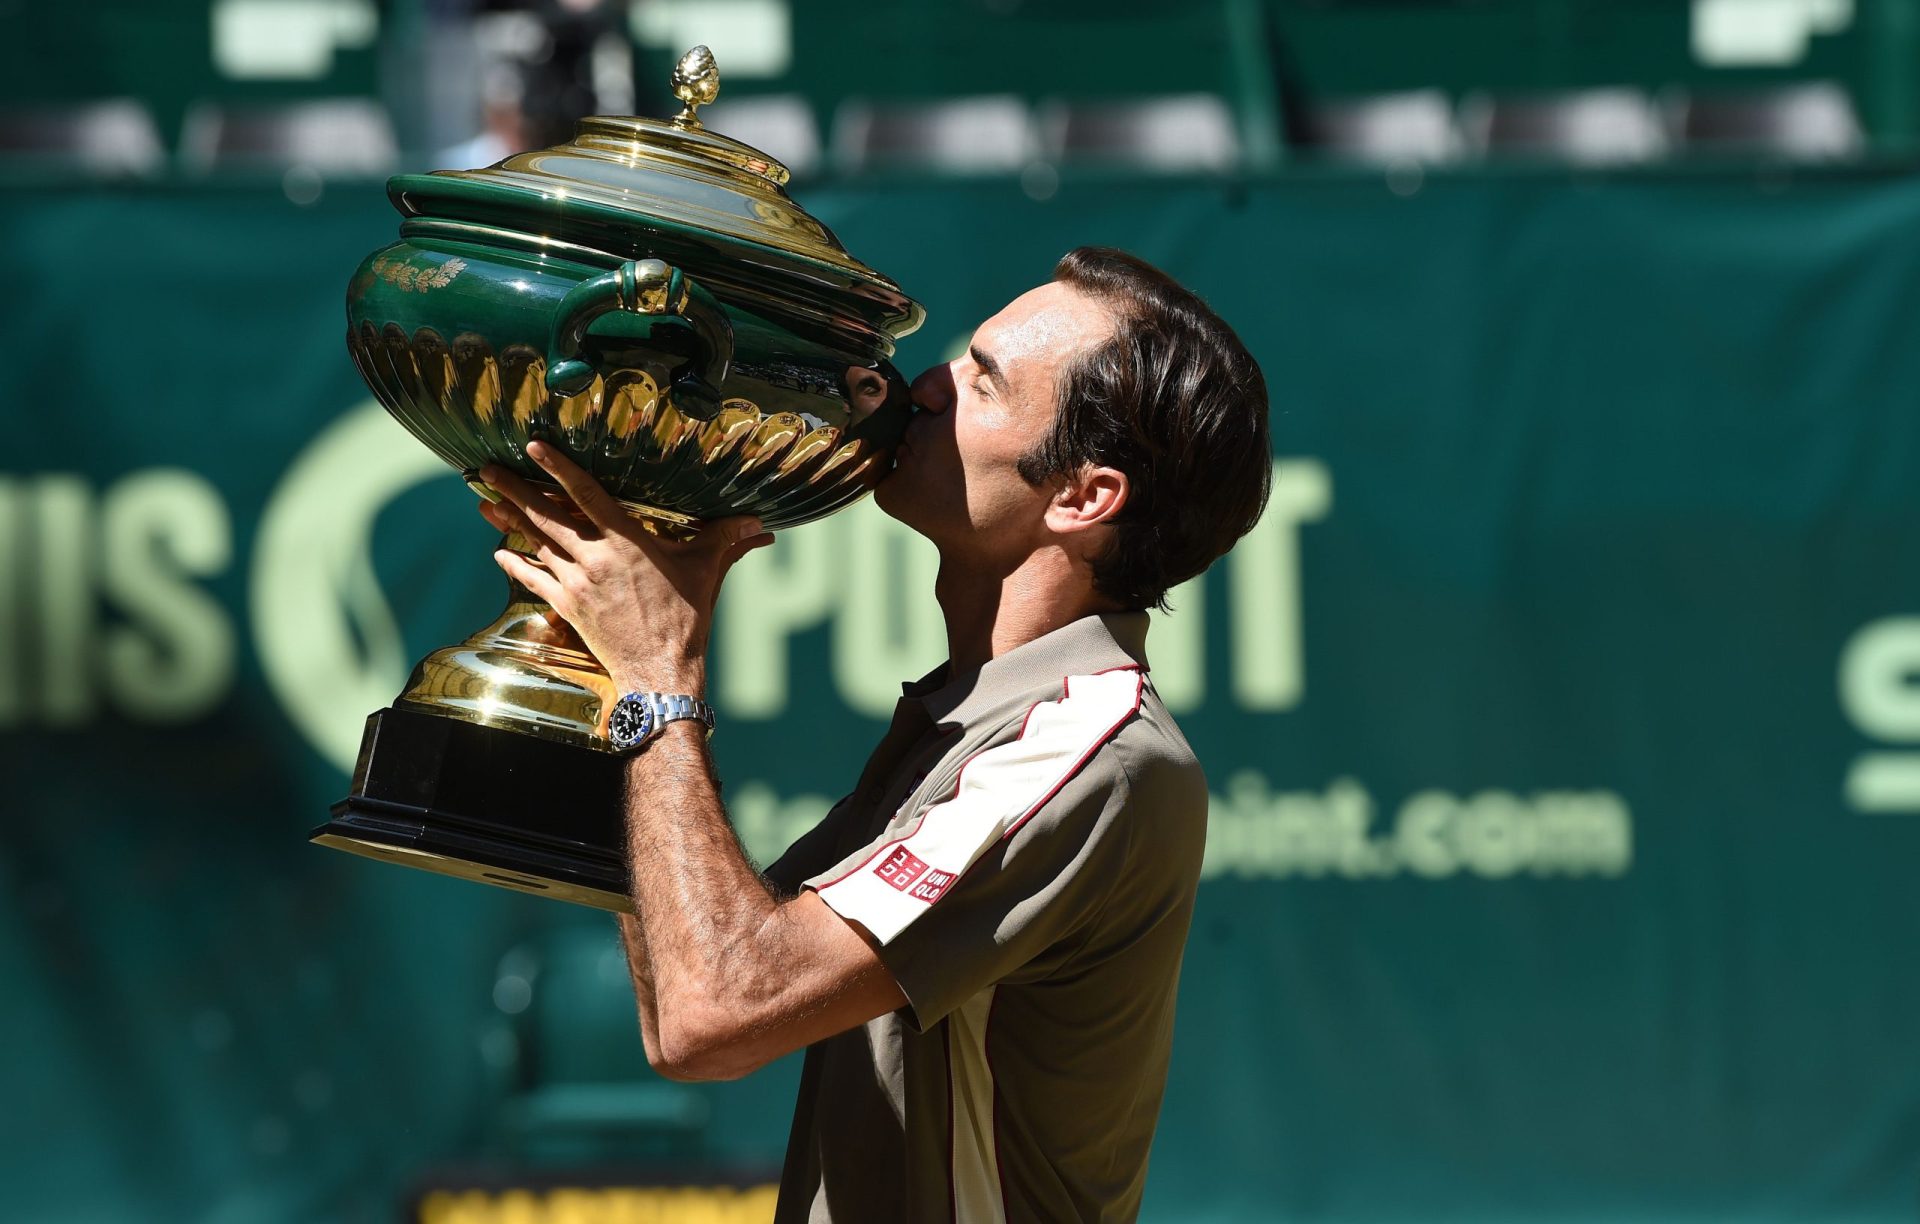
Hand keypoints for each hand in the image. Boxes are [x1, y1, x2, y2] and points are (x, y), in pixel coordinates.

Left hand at [476, 441, 772, 694]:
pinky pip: (534, 581)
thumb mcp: (707, 571)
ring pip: (534, 544)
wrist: (660, 670)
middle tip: (485, 470)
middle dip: (514, 490)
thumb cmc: (685, 619)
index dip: (558, 468)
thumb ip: (726, 540)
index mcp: (627, 542)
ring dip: (507, 522)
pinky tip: (500, 553)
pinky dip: (515, 565)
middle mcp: (594, 559)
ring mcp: (576, 585)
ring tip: (483, 502)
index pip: (586, 494)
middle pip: (546, 516)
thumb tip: (760, 525)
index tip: (533, 447)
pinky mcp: (568, 609)